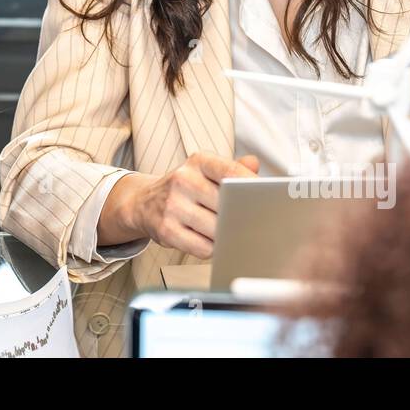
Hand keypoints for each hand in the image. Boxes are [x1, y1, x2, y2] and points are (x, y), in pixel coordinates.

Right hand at [104, 153, 259, 259]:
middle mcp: (182, 179)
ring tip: (224, 230)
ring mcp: (172, 206)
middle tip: (249, 222)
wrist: (143, 203)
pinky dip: (212, 248)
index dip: (252, 186)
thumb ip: (233, 168)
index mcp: (197, 161)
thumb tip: (256, 165)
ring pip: (217, 229)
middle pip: (227, 205)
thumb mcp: (206, 171)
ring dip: (226, 234)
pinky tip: (207, 240)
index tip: (267, 198)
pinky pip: (203, 248)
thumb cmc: (184, 188)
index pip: (231, 171)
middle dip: (241, 217)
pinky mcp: (166, 230)